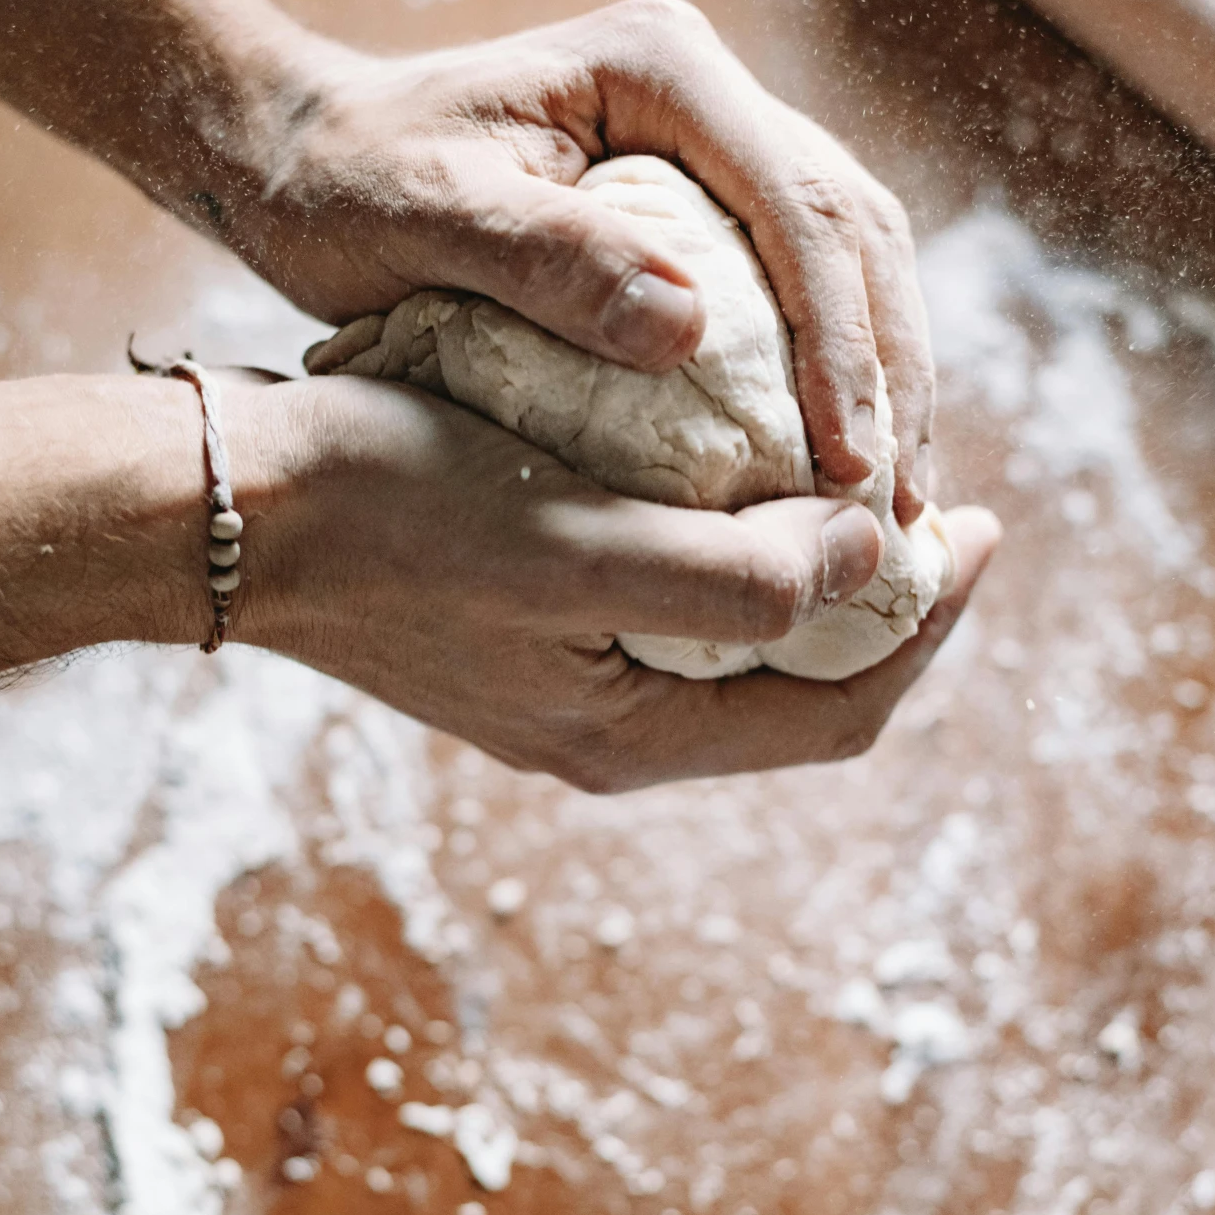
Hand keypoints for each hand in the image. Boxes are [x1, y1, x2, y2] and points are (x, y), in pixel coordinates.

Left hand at [215, 0, 933, 520]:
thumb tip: (689, 328)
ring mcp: (714, 142)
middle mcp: (708, 91)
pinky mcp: (702, 201)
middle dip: (891, 369)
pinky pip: (804, 285)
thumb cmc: (343, 183)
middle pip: (854, 229)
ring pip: (850, 256)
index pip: (798, 209)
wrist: (297, 151)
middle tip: (900, 500)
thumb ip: (548, 261)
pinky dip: (836, 371)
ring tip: (890, 496)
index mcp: (663, 68)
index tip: (847, 467)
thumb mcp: (425, 221)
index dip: (840, 345)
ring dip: (884, 375)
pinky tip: (837, 460)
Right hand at [233, 375, 997, 790]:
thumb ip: (737, 574)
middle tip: (941, 505)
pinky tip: (744, 480)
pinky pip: (677, 616)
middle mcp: (609, 733)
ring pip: (742, 654)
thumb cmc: (392, 508)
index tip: (981, 522)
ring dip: (816, 580)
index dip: (931, 624)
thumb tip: (881, 562)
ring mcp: (566, 692)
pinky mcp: (529, 640)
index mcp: (632, 734)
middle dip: (888, 605)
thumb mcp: (575, 538)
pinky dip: (739, 558)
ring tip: (864, 488)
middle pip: (802, 690)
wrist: (234, 510)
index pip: (840, 708)